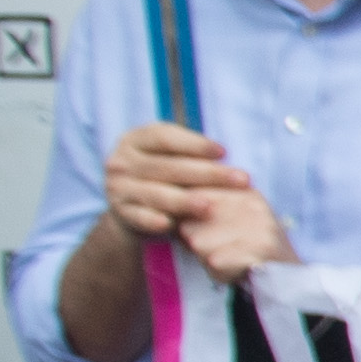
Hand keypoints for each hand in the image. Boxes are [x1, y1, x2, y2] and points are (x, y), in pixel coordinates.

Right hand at [100, 120, 288, 279]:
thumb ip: (191, 156)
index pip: (165, 138)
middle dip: (208, 174)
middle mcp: (122, 162)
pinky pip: (139, 216)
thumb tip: (227, 157)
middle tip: (242, 180)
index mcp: (135, 140)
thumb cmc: (163, 177)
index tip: (224, 152)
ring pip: (156, 193)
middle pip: (169, 166)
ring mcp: (118, 187)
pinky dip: (153, 220)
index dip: (196, 144)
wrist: (131, 210)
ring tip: (209, 206)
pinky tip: (168, 224)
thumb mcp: (171, 159)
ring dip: (183, 200)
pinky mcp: (120, 212)